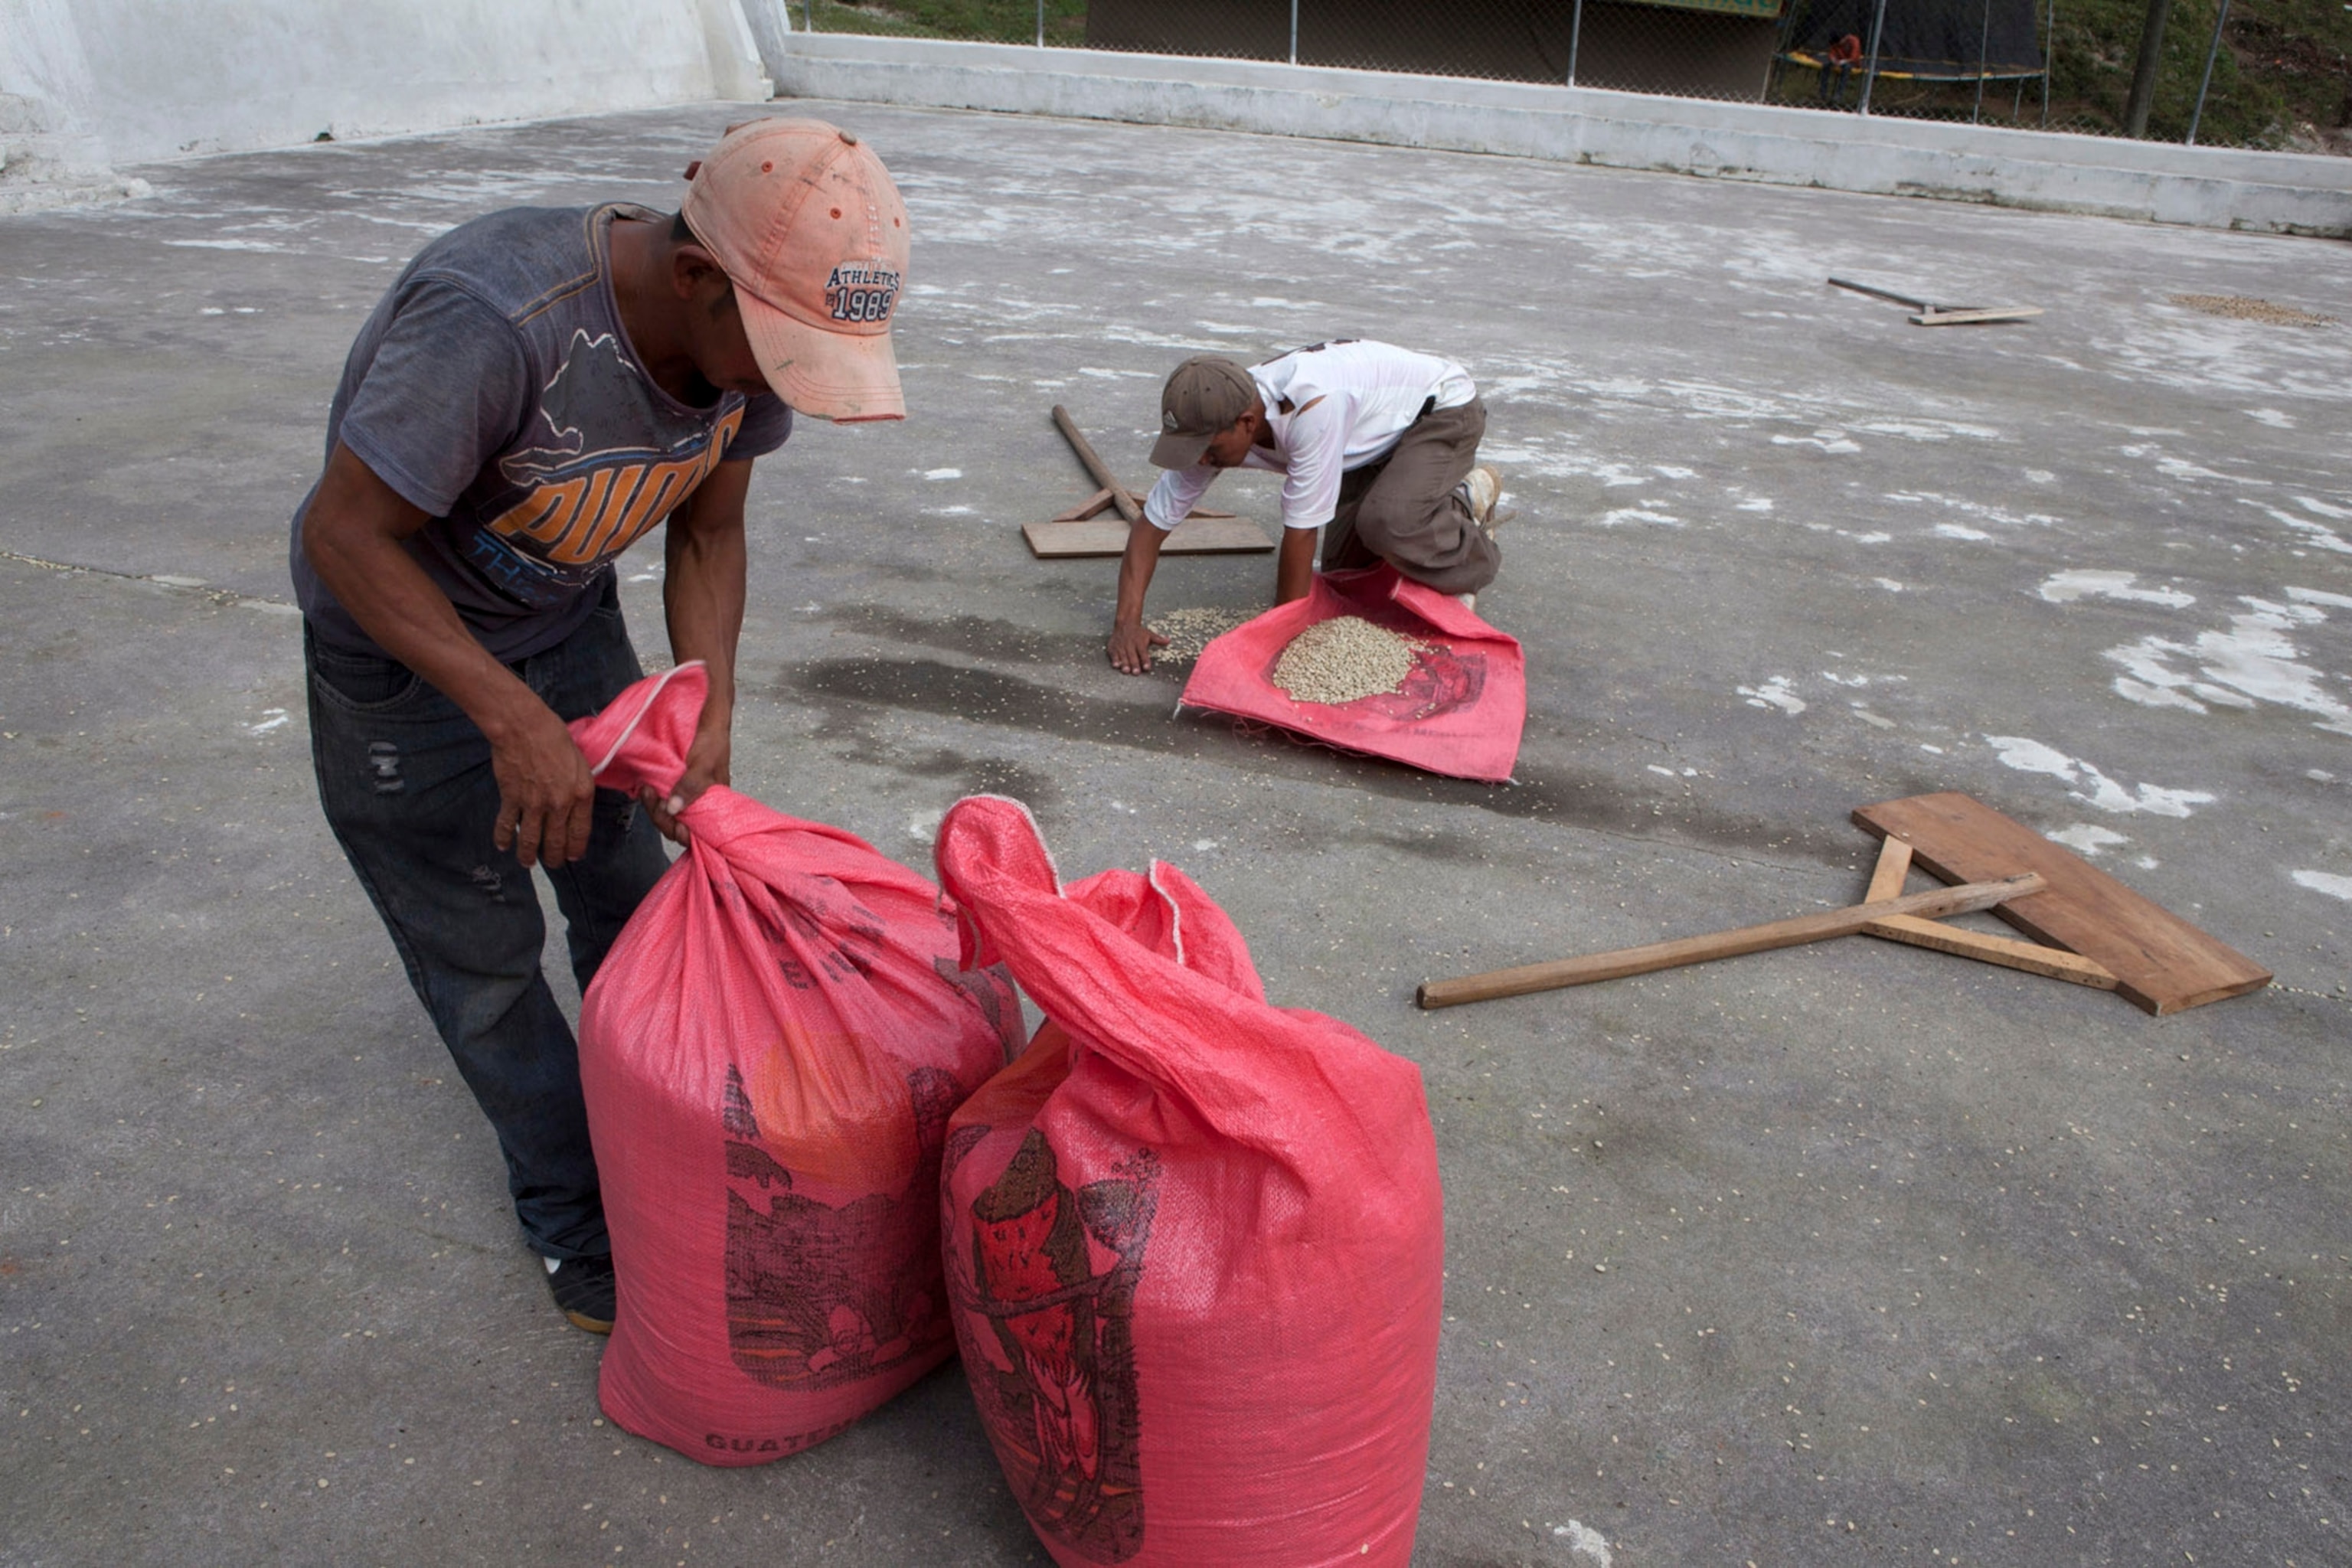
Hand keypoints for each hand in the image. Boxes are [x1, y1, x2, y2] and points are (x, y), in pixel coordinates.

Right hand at [490, 699, 595, 869]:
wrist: (524, 727)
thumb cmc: (554, 737)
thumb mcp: (579, 762)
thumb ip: (578, 786)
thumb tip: (575, 804)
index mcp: (581, 793)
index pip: (581, 830)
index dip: (576, 847)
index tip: (573, 857)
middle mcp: (560, 803)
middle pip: (557, 840)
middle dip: (555, 857)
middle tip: (552, 864)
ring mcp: (535, 803)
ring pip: (532, 839)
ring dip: (529, 855)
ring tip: (528, 863)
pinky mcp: (512, 798)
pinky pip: (508, 825)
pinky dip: (504, 838)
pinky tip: (503, 846)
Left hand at [640, 719, 730, 844]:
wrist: (707, 714)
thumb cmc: (712, 738)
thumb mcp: (704, 762)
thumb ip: (691, 786)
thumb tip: (674, 809)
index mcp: (714, 802)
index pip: (696, 830)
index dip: (682, 831)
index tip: (672, 822)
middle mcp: (698, 801)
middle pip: (676, 823)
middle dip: (660, 815)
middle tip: (651, 794)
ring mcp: (684, 792)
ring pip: (666, 811)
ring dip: (653, 804)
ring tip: (646, 788)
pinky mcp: (673, 782)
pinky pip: (661, 797)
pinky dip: (652, 795)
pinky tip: (646, 786)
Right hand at [1108, 620, 1168, 675]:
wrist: (1125, 624)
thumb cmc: (1139, 632)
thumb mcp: (1149, 634)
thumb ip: (1158, 640)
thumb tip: (1169, 641)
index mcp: (1139, 642)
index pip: (1143, 652)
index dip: (1145, 660)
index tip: (1147, 668)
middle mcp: (1130, 644)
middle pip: (1132, 656)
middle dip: (1134, 664)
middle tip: (1136, 673)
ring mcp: (1121, 646)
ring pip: (1123, 656)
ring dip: (1124, 664)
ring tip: (1126, 671)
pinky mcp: (1113, 647)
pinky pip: (1113, 654)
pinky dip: (1114, 659)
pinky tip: (1116, 665)